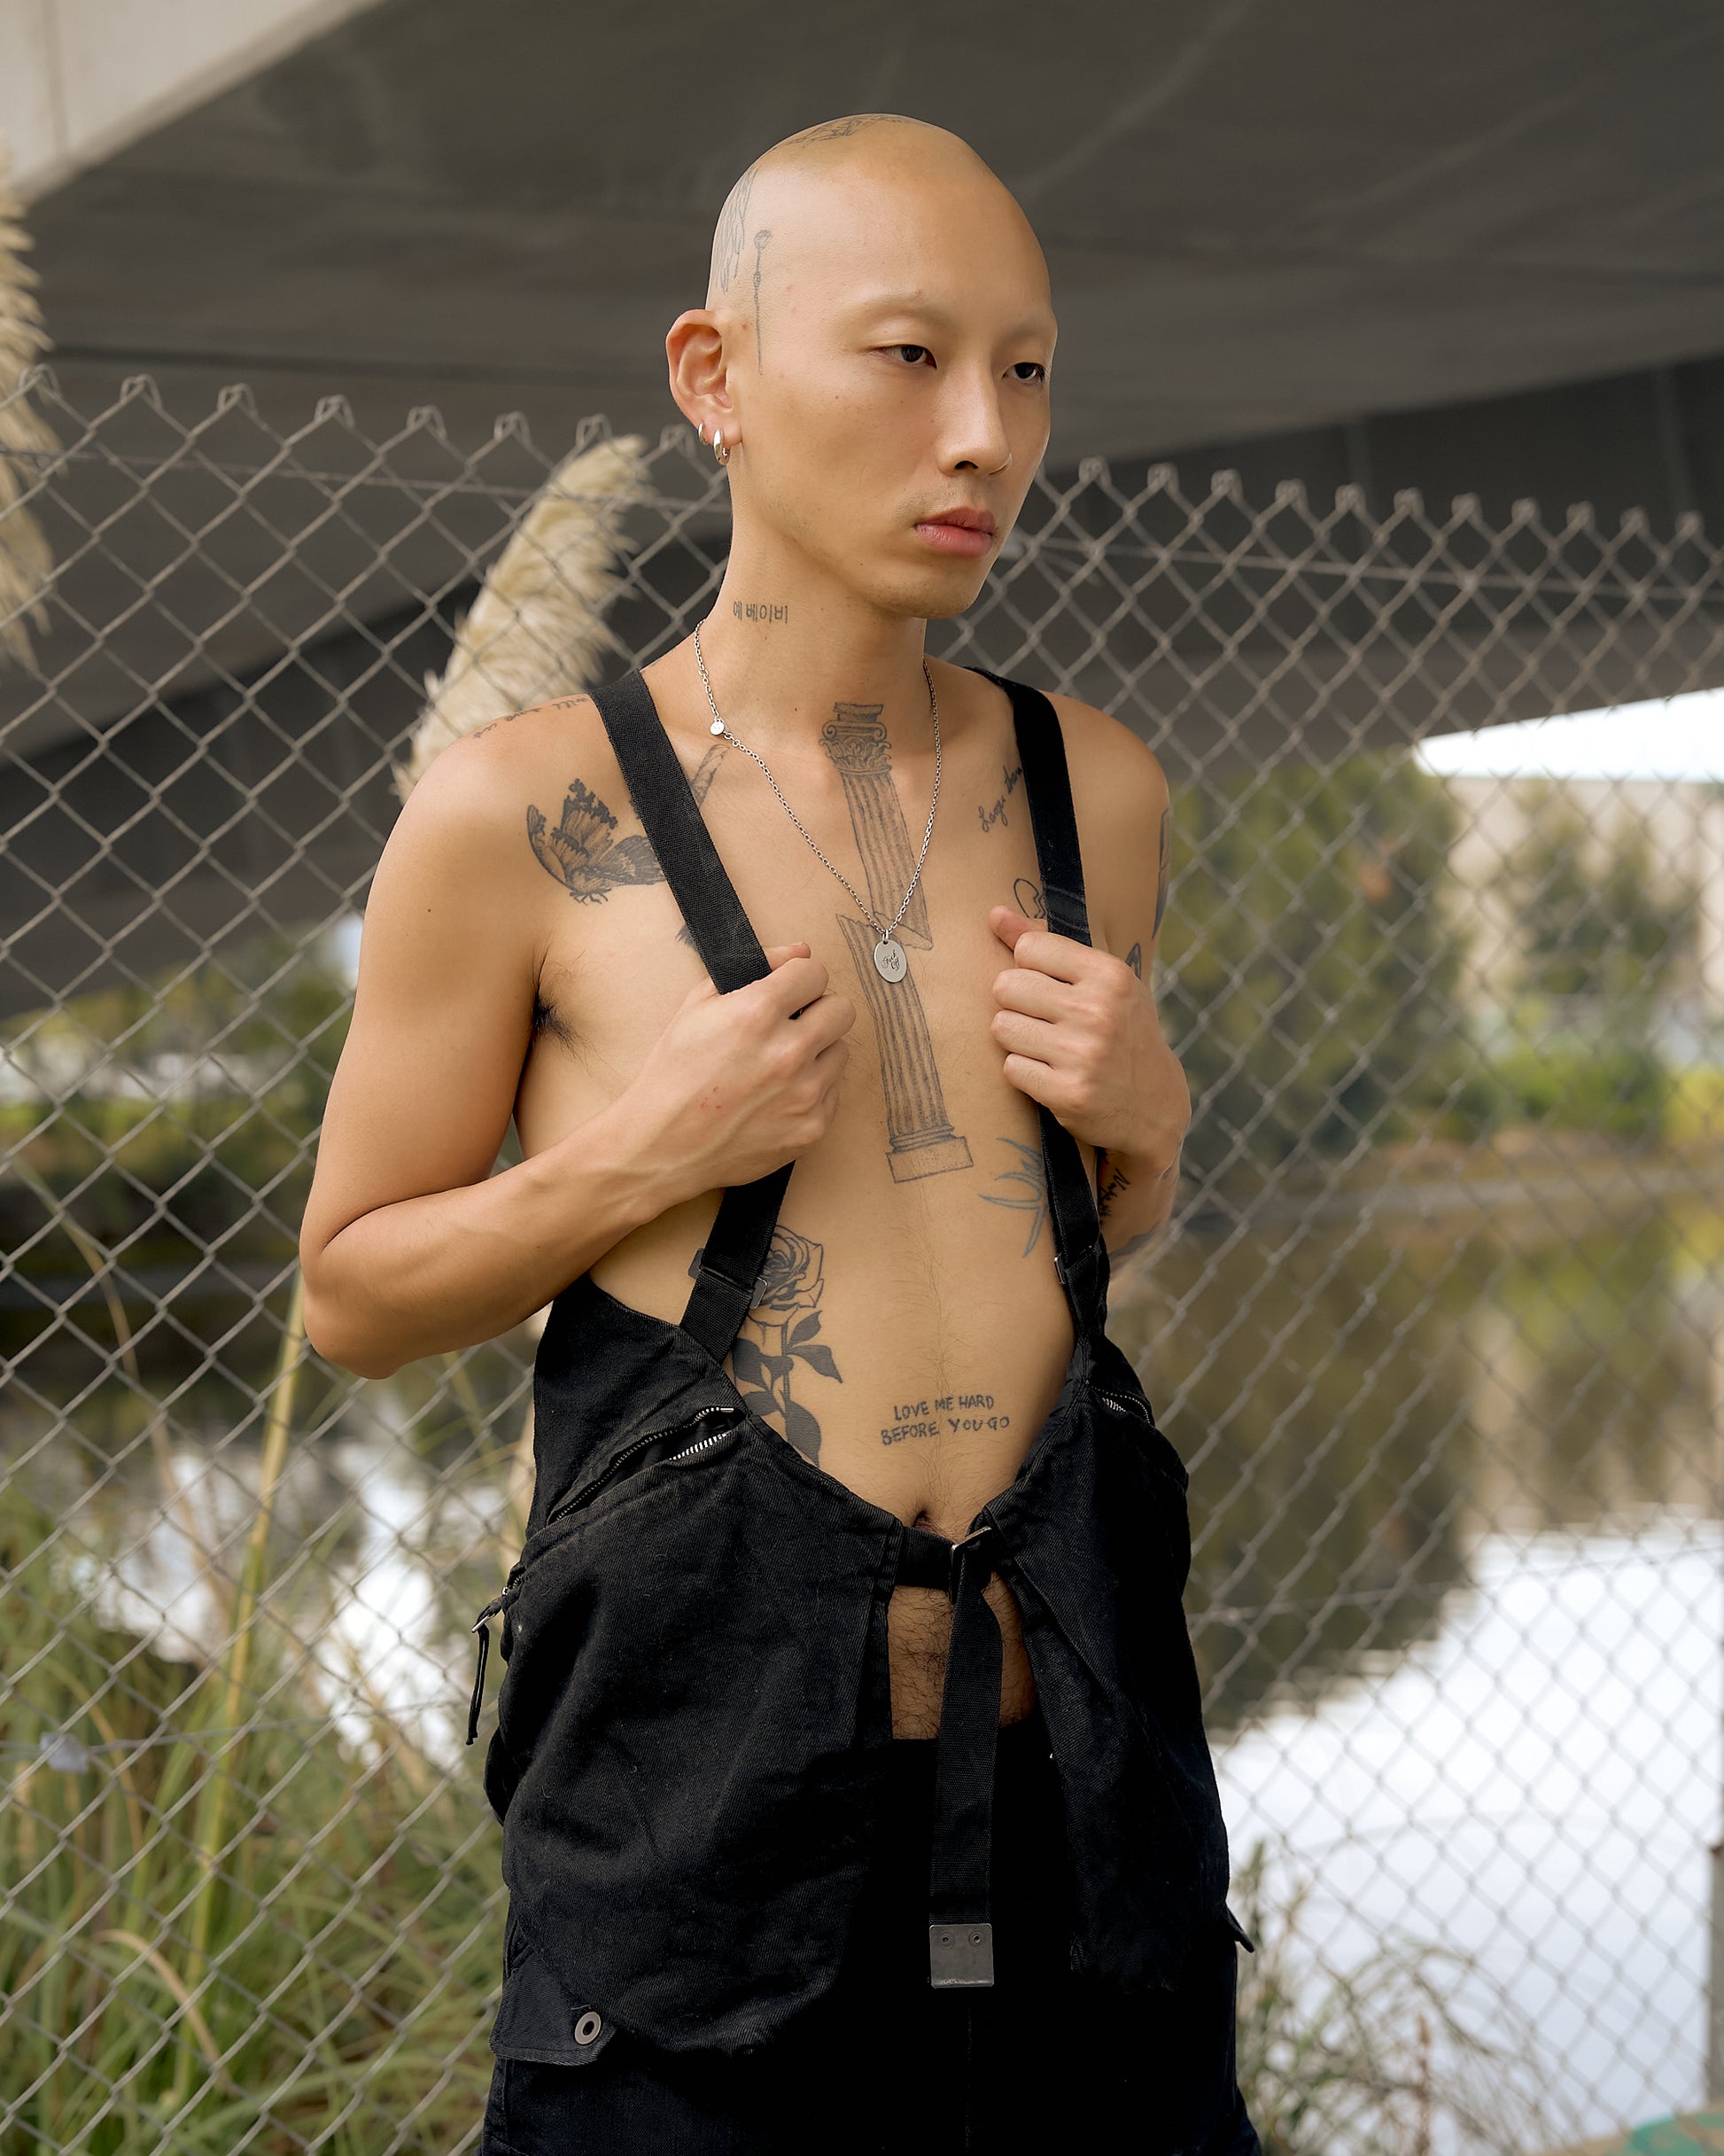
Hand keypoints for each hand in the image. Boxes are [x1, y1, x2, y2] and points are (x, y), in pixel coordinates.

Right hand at [623, 944, 854, 1200]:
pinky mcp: (812, 1127)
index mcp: (756, 1013)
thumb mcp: (697, 1006)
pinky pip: (833, 1091)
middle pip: (842, 1009)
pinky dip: (813, 1088)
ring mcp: (804, 1094)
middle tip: (793, 1023)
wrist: (663, 1145)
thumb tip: (801, 951)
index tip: (789, 990)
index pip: (815, 972)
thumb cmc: (674, 1074)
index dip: (799, 977)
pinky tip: (779, 1094)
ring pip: (841, 1051)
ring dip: (817, 1051)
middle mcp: (787, 1052)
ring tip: (781, 1064)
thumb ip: (755, 969)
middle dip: (818, 1009)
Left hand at [988, 907, 1188, 1163]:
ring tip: (1047, 1048)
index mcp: (1110, 975)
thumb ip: (1047, 946)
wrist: (1155, 1106)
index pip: (1029, 948)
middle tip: (1045, 1021)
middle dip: (1017, 1004)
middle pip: (1006, 986)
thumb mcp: (1102, 983)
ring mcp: (1083, 1055)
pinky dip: (1024, 1072)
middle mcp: (1098, 1012)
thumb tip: (994, 915)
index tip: (1051, 987)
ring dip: (1016, 1039)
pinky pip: (1010, 1068)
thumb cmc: (1121, 1032)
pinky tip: (1051, 1075)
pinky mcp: (1068, 1094)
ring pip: (1001, 1027)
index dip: (1030, 968)